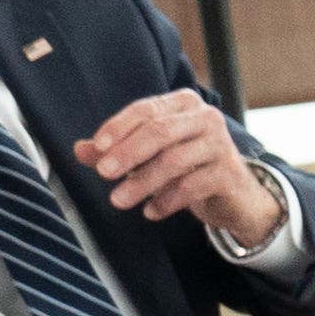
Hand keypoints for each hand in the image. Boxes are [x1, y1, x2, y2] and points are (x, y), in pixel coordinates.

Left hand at [70, 83, 282, 240]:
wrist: (234, 194)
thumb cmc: (188, 165)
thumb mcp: (149, 154)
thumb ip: (116, 149)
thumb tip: (80, 150)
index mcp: (183, 104)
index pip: (146, 110)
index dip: (119, 127)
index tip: (97, 147)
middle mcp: (206, 117)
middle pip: (160, 131)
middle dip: (128, 153)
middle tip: (104, 173)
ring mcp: (221, 145)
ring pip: (174, 160)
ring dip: (142, 182)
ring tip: (120, 200)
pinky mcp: (229, 173)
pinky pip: (192, 186)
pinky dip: (166, 201)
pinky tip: (151, 211)